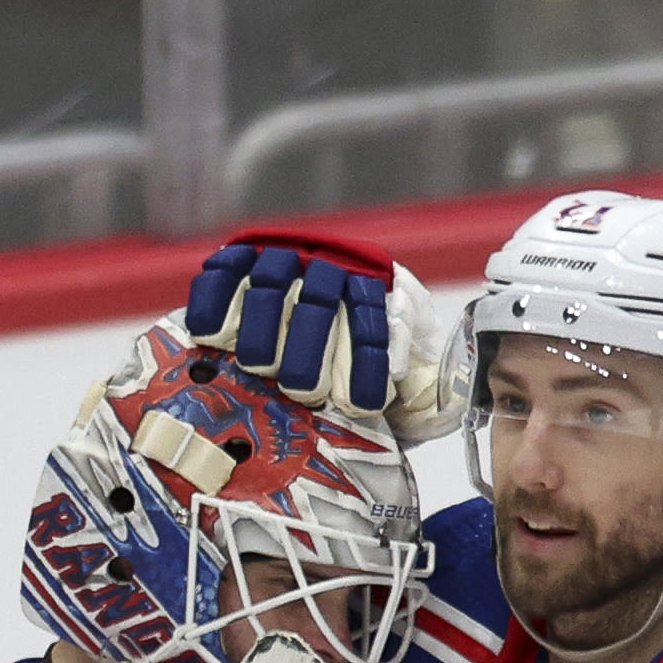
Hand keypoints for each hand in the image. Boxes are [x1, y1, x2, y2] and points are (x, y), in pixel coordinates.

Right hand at [181, 229, 468, 443]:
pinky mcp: (238, 258)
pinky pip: (223, 273)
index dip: (365, 360)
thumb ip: (425, 391)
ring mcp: (283, 258)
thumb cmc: (360, 371)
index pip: (375, 318)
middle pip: (321, 300)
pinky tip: (213, 337)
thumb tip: (450, 400)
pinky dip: (215, 301)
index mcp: (378, 291)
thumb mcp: (405, 382)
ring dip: (263, 329)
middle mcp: (332, 266)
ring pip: (271, 284)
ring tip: (260, 367)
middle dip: (311, 349)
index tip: (357, 404)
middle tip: (302, 390)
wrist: (312, 326)